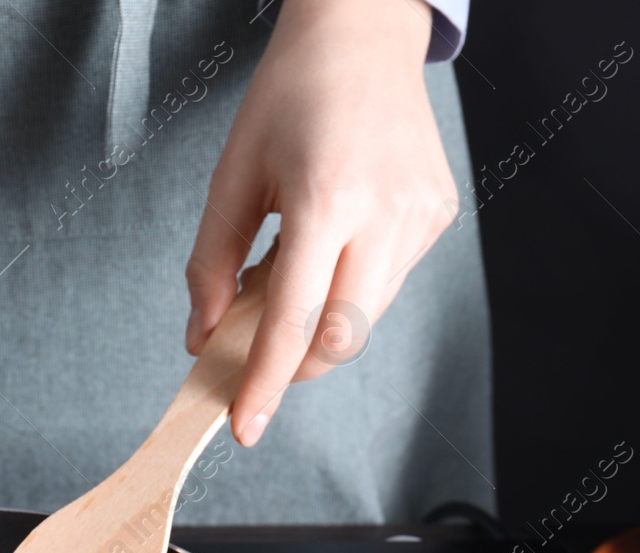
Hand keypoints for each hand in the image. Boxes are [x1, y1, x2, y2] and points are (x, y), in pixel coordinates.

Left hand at [185, 0, 456, 445]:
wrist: (359, 38)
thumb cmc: (290, 96)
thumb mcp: (232, 175)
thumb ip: (212, 263)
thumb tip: (203, 334)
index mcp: (328, 199)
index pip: (293, 322)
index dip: (264, 383)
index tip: (243, 427)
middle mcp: (385, 213)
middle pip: (341, 337)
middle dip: (296, 364)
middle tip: (259, 349)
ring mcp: (420, 218)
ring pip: (366, 316)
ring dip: (321, 321)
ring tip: (293, 269)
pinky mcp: (436, 217)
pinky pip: (387, 282)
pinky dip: (350, 287)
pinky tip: (333, 243)